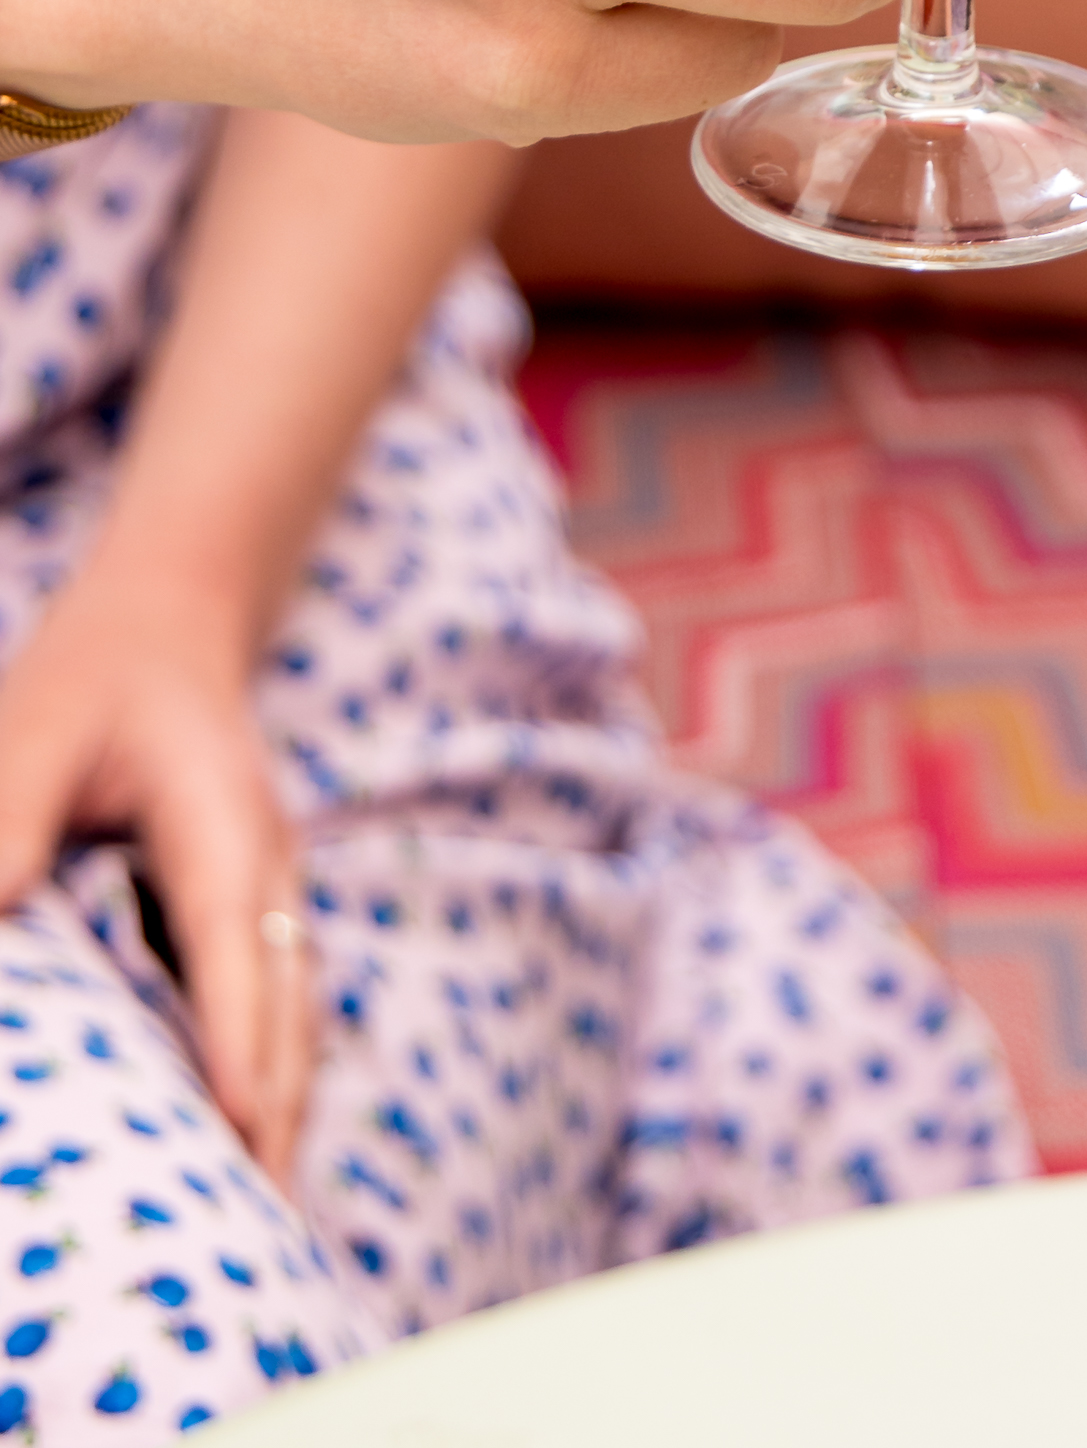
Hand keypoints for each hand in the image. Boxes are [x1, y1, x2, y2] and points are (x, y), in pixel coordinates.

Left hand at [0, 568, 310, 1183]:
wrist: (172, 625)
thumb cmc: (94, 679)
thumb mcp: (35, 731)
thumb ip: (10, 821)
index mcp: (221, 818)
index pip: (232, 937)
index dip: (239, 1032)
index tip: (242, 1121)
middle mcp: (266, 866)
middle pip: (284, 1003)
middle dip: (275, 1111)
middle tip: (258, 1228)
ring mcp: (271, 894)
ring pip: (292, 1019)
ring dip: (279, 1111)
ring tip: (262, 1222)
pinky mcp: (254, 918)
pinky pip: (275, 1013)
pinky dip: (269, 1082)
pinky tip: (246, 1147)